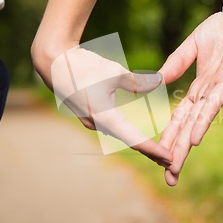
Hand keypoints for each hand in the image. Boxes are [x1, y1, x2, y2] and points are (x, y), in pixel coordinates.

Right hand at [32, 44, 171, 167]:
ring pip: (118, 135)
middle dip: (149, 151)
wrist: (53, 61)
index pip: (135, 139)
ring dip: (137, 142)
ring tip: (155, 150)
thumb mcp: (114, 71)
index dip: (154, 150)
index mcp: (105, 116)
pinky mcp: (87, 114)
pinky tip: (132, 133)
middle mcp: (97, 123)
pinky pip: (109, 127)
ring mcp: (90, 120)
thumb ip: (138, 81)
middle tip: (169, 161)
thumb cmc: (83, 65)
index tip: (169, 159)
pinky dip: (125, 133)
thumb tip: (160, 81)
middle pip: (128, 141)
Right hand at [159, 7, 222, 185]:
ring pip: (198, 124)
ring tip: (175, 168)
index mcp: (201, 88)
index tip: (159, 156)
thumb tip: (157, 80)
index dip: (170, 137)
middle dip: (178, 154)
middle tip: (169, 180)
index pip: (181, 118)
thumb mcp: (192, 47)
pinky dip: (203, 122)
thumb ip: (176, 64)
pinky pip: (213, 104)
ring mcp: (219, 90)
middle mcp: (209, 95)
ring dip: (186, 147)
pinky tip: (195, 140)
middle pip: (189, 129)